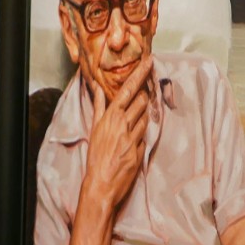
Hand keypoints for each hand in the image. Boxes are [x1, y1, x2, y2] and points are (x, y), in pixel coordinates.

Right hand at [81, 57, 152, 205]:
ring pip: (146, 117)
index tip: (150, 60)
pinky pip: (145, 136)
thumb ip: (99, 107)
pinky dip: (141, 136)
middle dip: (144, 96)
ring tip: (132, 124)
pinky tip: (131, 143)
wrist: (100, 183)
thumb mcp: (94, 129)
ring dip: (143, 116)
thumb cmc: (95, 156)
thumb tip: (96, 88)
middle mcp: (123, 123)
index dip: (140, 73)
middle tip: (144, 94)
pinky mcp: (141, 150)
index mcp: (111, 116)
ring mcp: (133, 137)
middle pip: (142, 100)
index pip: (128, 89)